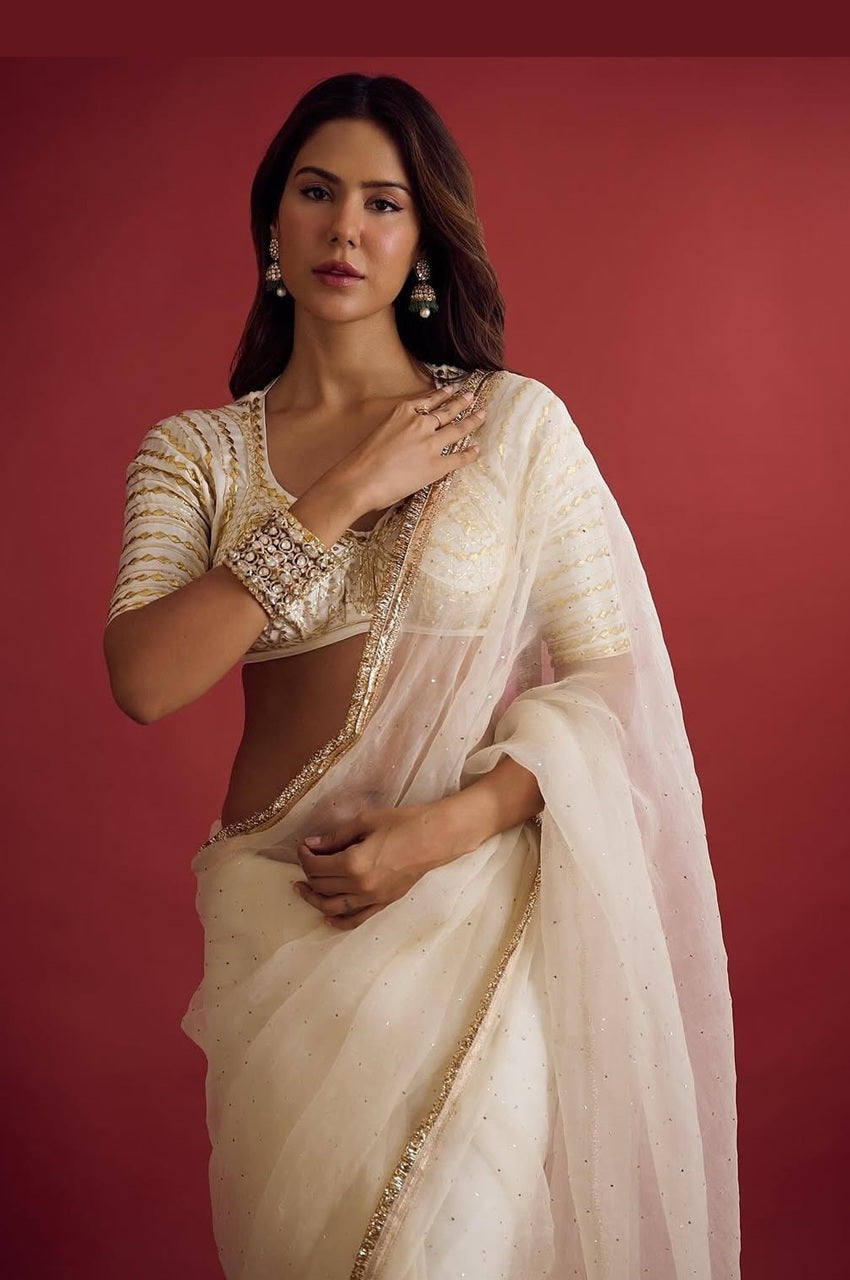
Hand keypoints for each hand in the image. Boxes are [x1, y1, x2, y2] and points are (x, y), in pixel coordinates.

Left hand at [293, 803, 447, 930]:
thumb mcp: (365, 821)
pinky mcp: (383, 903)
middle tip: (307, 858)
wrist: (435, 838)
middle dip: (308, 872)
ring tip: (303, 889)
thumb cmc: (402, 823)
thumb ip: (336, 837)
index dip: (304, 856)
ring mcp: (372, 898)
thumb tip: (313, 845)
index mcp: (353, 864)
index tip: (304, 846)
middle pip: (321, 886)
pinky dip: (338, 921)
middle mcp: (360, 886)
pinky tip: (326, 917)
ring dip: (314, 899)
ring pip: (332, 907)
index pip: (316, 867)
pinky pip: (355, 919)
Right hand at [336, 385, 485, 513]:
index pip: (428, 400)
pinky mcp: (436, 466)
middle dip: (462, 402)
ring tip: (481, 415)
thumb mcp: (380, 433)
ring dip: (472, 421)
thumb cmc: (362, 460)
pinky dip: (469, 453)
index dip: (442, 394)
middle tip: (472, 396)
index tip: (451, 389)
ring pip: (458, 428)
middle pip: (447, 411)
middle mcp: (420, 424)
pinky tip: (476, 450)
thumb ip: (396, 430)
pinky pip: (458, 458)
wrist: (360, 479)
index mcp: (403, 412)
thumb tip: (405, 440)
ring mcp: (431, 444)